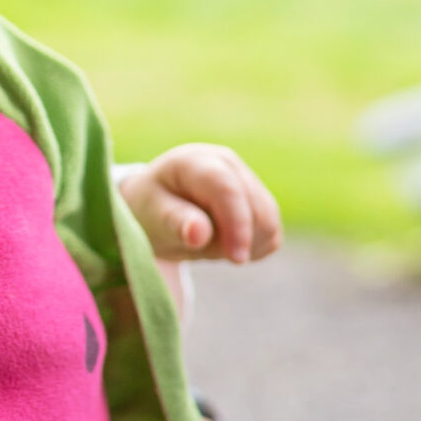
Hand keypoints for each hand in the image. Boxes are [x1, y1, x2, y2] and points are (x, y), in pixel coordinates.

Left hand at [118, 145, 281, 264]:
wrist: (155, 207)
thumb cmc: (149, 211)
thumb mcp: (151, 218)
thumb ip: (175, 223)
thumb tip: (199, 234)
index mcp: (194, 162)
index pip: (227, 189)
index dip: (238, 224)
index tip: (236, 258)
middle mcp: (226, 163)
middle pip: (256, 208)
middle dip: (237, 240)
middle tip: (200, 252)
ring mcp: (245, 177)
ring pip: (268, 221)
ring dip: (245, 245)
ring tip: (208, 246)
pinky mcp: (258, 196)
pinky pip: (271, 231)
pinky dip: (253, 247)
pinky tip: (225, 245)